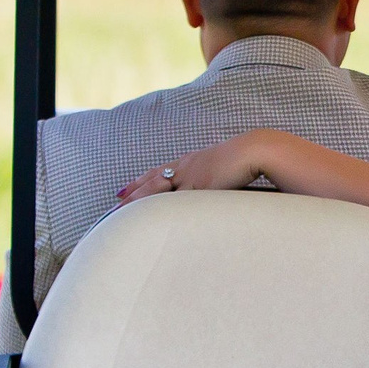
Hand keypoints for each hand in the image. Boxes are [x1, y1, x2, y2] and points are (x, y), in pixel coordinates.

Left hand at [116, 131, 268, 203]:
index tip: (124, 188)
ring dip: (141, 200)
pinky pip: (178, 200)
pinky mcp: (201, 186)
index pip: (158, 171)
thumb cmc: (245, 158)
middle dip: (133, 192)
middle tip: (115, 201)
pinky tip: (151, 217)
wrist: (254, 150)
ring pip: (159, 190)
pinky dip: (164, 208)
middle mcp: (186, 167)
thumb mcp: (223, 165)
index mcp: (191, 161)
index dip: (140, 180)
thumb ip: (213, 175)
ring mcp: (192, 176)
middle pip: (152, 180)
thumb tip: (212, 184)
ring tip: (123, 210)